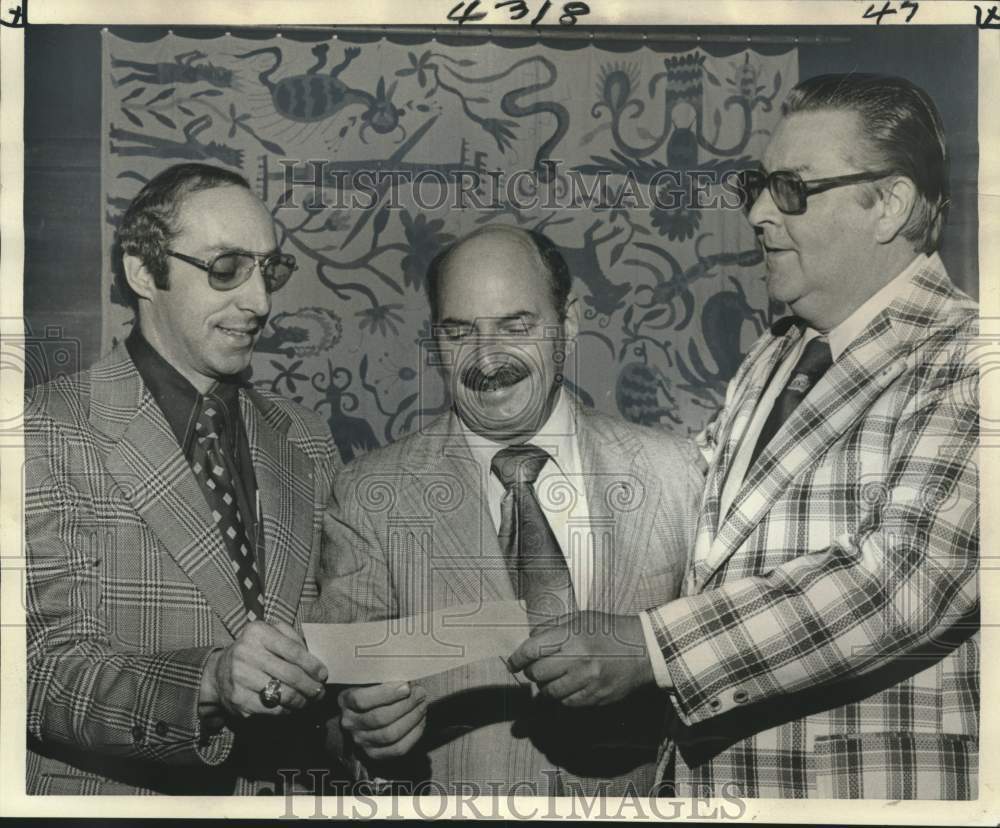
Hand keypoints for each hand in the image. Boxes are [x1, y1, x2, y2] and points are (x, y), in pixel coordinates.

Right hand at [200, 620, 327, 721]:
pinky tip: (292, 707)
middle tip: (320, 692)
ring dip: (302, 700)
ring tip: (310, 700)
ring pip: (283, 694)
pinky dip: (287, 709)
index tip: (323, 675)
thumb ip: (292, 639)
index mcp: (257, 632)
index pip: (293, 650)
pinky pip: (272, 708)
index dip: (312, 665)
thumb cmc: (254, 650)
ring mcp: (240, 677)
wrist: (218, 672)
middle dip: (310, 686)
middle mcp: (246, 653)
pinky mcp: (238, 699)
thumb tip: (315, 662)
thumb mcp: (270, 633)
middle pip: (290, 674)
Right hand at [338, 682, 426, 760]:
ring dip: (411, 718)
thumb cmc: (372, 689)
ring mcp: (361, 740)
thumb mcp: (371, 679)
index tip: (406, 686)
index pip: (361, 700)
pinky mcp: (374, 753)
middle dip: (405, 705)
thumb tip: (408, 680)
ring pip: (390, 735)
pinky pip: (397, 748)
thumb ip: (384, 678)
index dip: (386, 694)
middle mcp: (349, 723)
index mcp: (345, 701)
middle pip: (379, 718)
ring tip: (422, 705)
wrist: (365, 710)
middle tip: (420, 693)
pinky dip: (413, 734)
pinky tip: (420, 720)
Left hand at [507, 611, 653, 706]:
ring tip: (554, 677)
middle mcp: (578, 659)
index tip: (512, 663)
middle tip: (536, 668)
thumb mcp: (580, 618)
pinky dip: (563, 696)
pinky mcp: (596, 697)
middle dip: (532, 672)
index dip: (517, 658)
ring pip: (550, 692)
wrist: (643, 649)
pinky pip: (567, 703)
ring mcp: (588, 681)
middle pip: (537, 673)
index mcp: (572, 635)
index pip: (532, 650)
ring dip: (546, 686)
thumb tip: (529, 640)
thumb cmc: (608, 630)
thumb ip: (552, 627)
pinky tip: (570, 685)